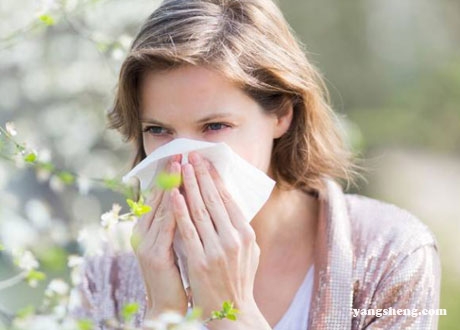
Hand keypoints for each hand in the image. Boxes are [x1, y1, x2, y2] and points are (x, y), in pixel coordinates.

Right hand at [131, 155, 187, 318]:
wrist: (166, 305)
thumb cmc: (174, 273)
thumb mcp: (173, 242)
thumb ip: (176, 222)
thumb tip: (189, 198)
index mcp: (146, 229)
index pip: (159, 196)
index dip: (169, 175)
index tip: (180, 156)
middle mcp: (142, 232)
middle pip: (157, 196)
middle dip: (170, 173)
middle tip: (181, 152)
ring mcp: (146, 243)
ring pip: (162, 206)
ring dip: (172, 183)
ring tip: (182, 163)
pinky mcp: (155, 255)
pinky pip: (166, 226)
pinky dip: (174, 208)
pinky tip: (180, 194)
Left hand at [171, 152, 269, 328]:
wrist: (232, 311)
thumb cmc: (239, 279)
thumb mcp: (249, 251)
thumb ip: (240, 228)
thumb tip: (230, 204)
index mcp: (246, 234)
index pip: (228, 199)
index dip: (216, 179)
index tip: (206, 162)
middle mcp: (233, 239)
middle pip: (214, 199)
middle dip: (200, 175)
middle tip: (191, 156)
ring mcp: (216, 250)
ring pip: (200, 210)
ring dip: (188, 186)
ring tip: (180, 168)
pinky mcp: (200, 261)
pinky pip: (187, 230)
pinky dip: (180, 210)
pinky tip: (173, 194)